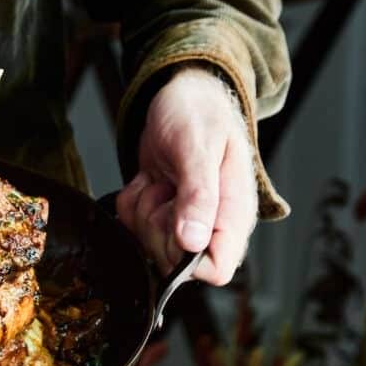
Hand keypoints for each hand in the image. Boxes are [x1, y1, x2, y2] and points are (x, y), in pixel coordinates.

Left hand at [116, 66, 257, 285]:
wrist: (182, 96)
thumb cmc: (200, 114)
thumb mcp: (198, 147)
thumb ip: (198, 195)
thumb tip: (193, 243)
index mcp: (234, 213)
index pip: (217, 269)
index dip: (187, 258)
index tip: (173, 220)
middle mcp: (211, 225)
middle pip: (173, 261)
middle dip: (156, 223)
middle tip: (165, 185)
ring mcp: (184, 222)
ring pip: (148, 244)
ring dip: (142, 208)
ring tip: (161, 177)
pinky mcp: (160, 215)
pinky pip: (132, 226)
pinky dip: (131, 200)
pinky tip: (149, 178)